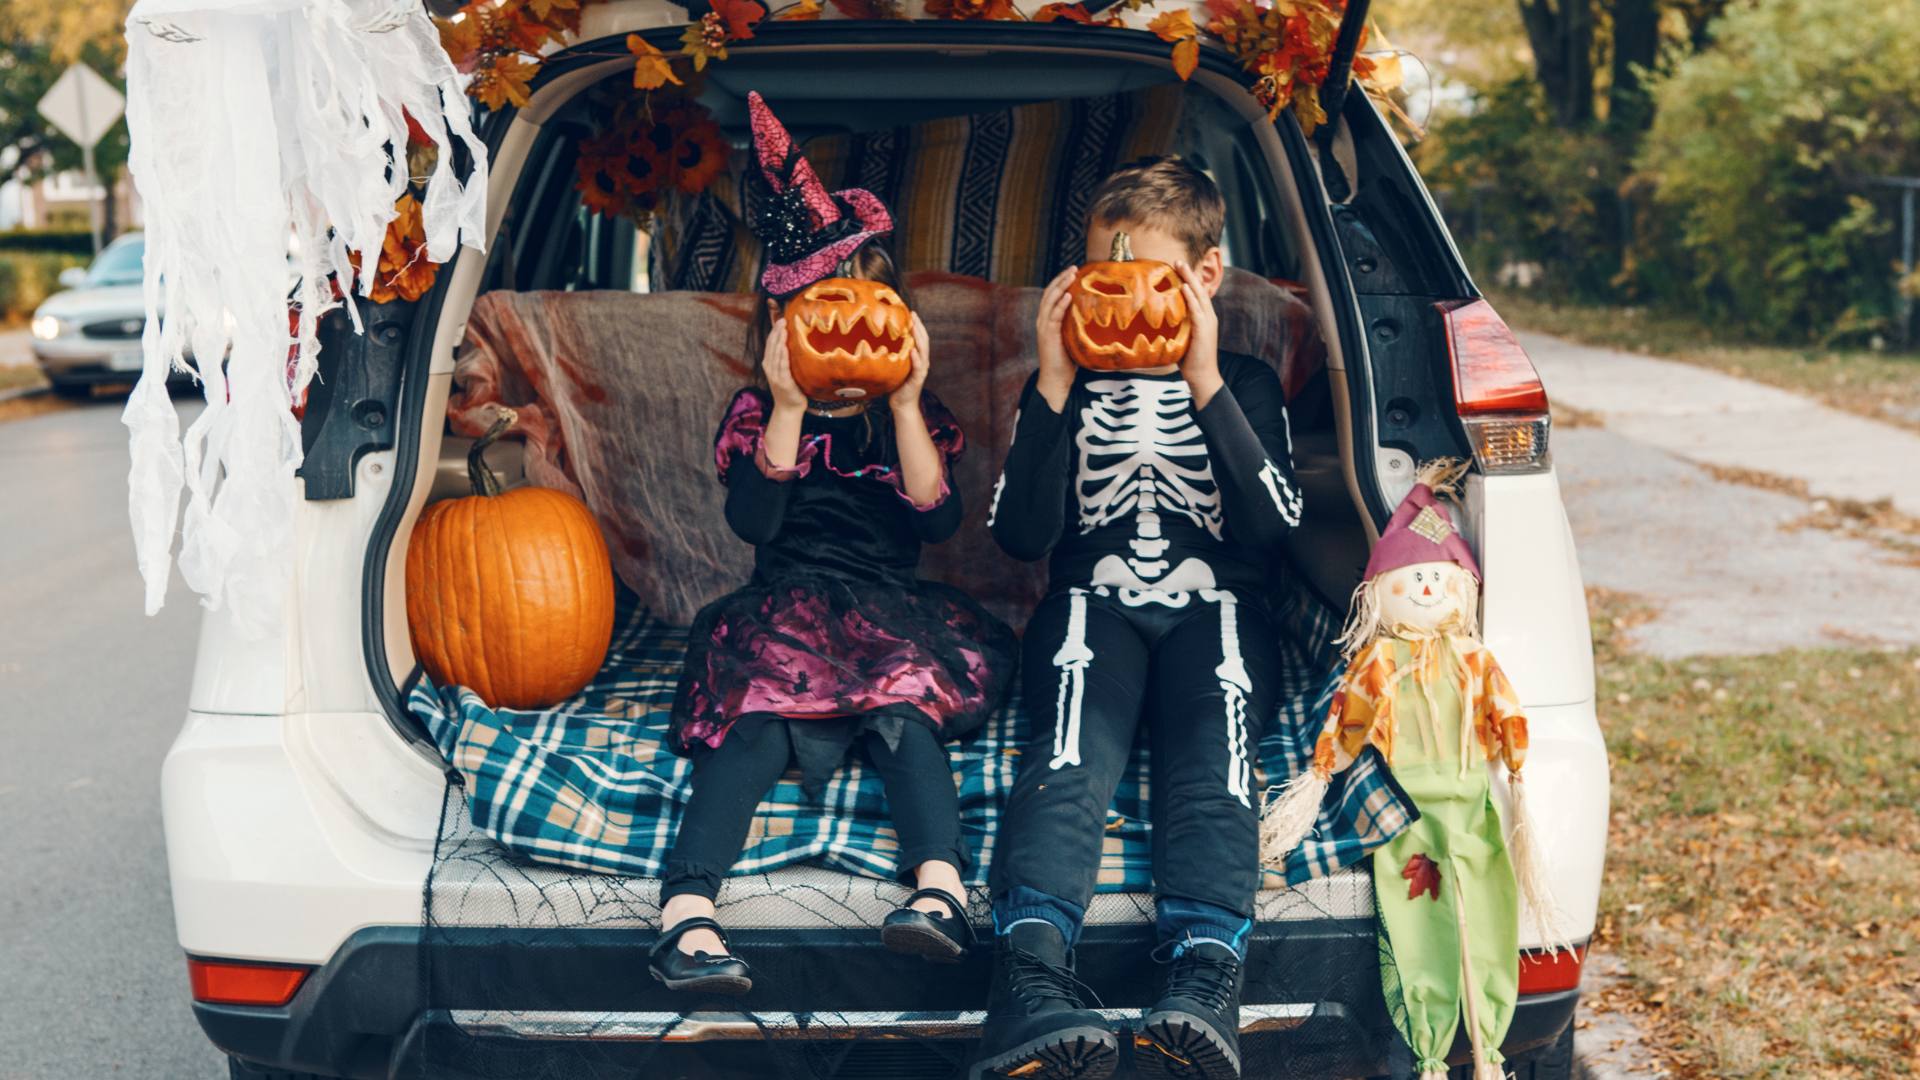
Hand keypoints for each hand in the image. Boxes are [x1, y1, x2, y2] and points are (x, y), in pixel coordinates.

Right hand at [762, 312, 806, 411]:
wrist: (789, 409)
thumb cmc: (790, 389)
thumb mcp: (785, 371)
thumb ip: (786, 358)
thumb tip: (794, 343)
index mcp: (769, 364)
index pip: (770, 344)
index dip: (774, 331)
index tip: (780, 319)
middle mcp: (770, 368)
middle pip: (771, 346)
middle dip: (776, 332)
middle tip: (782, 320)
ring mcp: (775, 376)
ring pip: (775, 354)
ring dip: (779, 341)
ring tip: (783, 329)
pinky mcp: (783, 382)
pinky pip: (782, 367)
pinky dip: (783, 356)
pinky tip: (785, 347)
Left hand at [892, 312, 930, 413]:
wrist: (902, 405)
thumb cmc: (896, 385)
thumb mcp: (894, 366)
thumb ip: (892, 354)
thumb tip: (876, 342)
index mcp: (917, 357)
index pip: (919, 338)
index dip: (916, 325)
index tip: (910, 312)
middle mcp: (922, 361)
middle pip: (924, 340)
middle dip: (919, 326)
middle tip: (913, 314)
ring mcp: (922, 370)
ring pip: (923, 350)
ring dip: (919, 337)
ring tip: (914, 325)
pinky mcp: (918, 378)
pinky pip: (919, 366)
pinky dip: (916, 357)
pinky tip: (912, 349)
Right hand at [1034, 265, 1077, 412]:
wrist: (1056, 380)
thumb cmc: (1067, 361)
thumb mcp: (1074, 338)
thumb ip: (1080, 326)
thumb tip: (1100, 316)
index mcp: (1049, 320)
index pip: (1053, 295)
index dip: (1061, 282)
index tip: (1074, 272)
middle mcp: (1043, 320)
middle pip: (1050, 293)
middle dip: (1061, 278)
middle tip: (1074, 267)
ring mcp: (1044, 327)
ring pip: (1050, 300)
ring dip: (1060, 286)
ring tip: (1071, 275)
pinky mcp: (1047, 335)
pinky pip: (1053, 316)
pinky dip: (1060, 304)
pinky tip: (1068, 295)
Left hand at [1175, 260, 1222, 408]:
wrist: (1202, 377)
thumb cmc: (1190, 360)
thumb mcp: (1182, 339)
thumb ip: (1175, 327)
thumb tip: (1158, 321)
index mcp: (1204, 318)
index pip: (1197, 294)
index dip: (1188, 280)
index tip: (1177, 267)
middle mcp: (1208, 317)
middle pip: (1199, 290)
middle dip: (1189, 274)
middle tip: (1178, 260)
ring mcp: (1207, 323)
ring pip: (1199, 296)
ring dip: (1189, 279)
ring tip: (1180, 266)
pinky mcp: (1203, 331)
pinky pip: (1197, 310)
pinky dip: (1191, 298)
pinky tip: (1185, 288)